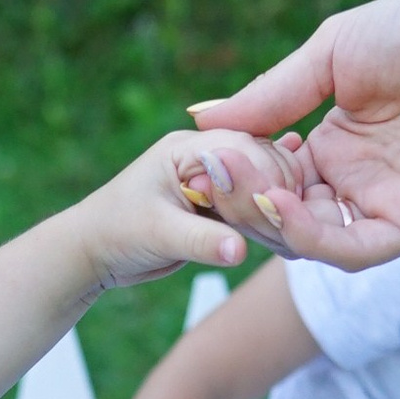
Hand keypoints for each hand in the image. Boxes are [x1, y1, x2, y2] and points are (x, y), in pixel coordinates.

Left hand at [66, 128, 304, 288]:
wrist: (98, 250)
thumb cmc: (117, 234)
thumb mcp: (158, 236)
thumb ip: (201, 241)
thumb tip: (240, 251)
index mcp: (186, 148)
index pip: (242, 147)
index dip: (267, 174)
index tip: (283, 207)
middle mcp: (205, 156)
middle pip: (261, 159)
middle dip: (280, 185)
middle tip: (297, 219)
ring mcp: (215, 177)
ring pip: (263, 179)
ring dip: (280, 199)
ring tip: (301, 223)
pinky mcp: (220, 200)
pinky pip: (254, 199)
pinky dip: (271, 209)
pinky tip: (297, 217)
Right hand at [187, 0, 399, 264]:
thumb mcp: (327, 57)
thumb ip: (268, 97)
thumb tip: (198, 120)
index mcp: (337, 144)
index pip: (271, 180)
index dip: (236, 174)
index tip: (204, 158)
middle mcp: (359, 181)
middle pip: (286, 218)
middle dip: (245, 204)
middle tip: (213, 181)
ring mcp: (388, 204)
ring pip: (315, 241)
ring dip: (272, 224)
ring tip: (246, 189)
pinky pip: (357, 249)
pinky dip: (314, 237)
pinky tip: (283, 204)